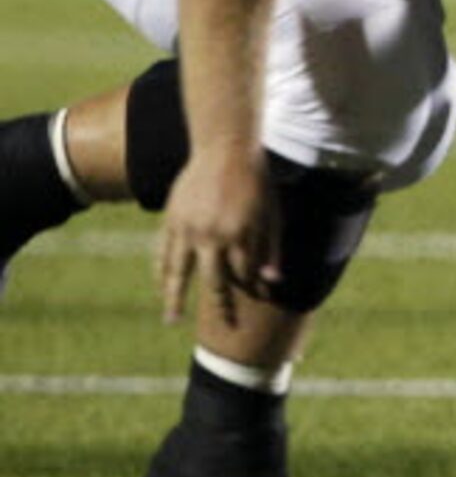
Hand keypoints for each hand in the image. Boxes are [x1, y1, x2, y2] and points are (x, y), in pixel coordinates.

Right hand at [156, 141, 277, 328]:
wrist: (225, 148)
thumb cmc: (256, 181)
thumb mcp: (272, 212)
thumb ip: (271, 248)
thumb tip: (273, 282)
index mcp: (241, 234)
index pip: (245, 275)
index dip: (250, 291)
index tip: (254, 303)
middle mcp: (213, 236)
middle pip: (214, 281)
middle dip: (219, 306)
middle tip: (221, 328)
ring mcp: (189, 229)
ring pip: (178, 272)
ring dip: (174, 298)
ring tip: (171, 320)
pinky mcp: (172, 220)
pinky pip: (163, 252)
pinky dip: (161, 271)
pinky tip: (161, 285)